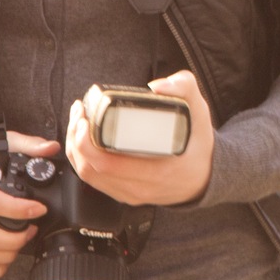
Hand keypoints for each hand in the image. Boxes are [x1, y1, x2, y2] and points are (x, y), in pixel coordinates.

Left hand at [65, 70, 216, 206]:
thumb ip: (185, 89)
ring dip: (75, 148)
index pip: (109, 163)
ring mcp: (131, 193)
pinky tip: (81, 139)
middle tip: (79, 113)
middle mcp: (142, 186)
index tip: (85, 117)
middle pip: (92, 168)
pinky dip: (81, 158)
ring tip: (77, 122)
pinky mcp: (123, 193)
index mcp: (159, 170)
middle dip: (76, 138)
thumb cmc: (197, 145)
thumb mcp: (199, 113)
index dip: (87, 141)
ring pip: (88, 175)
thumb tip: (158, 86)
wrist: (204, 177)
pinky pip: (93, 179)